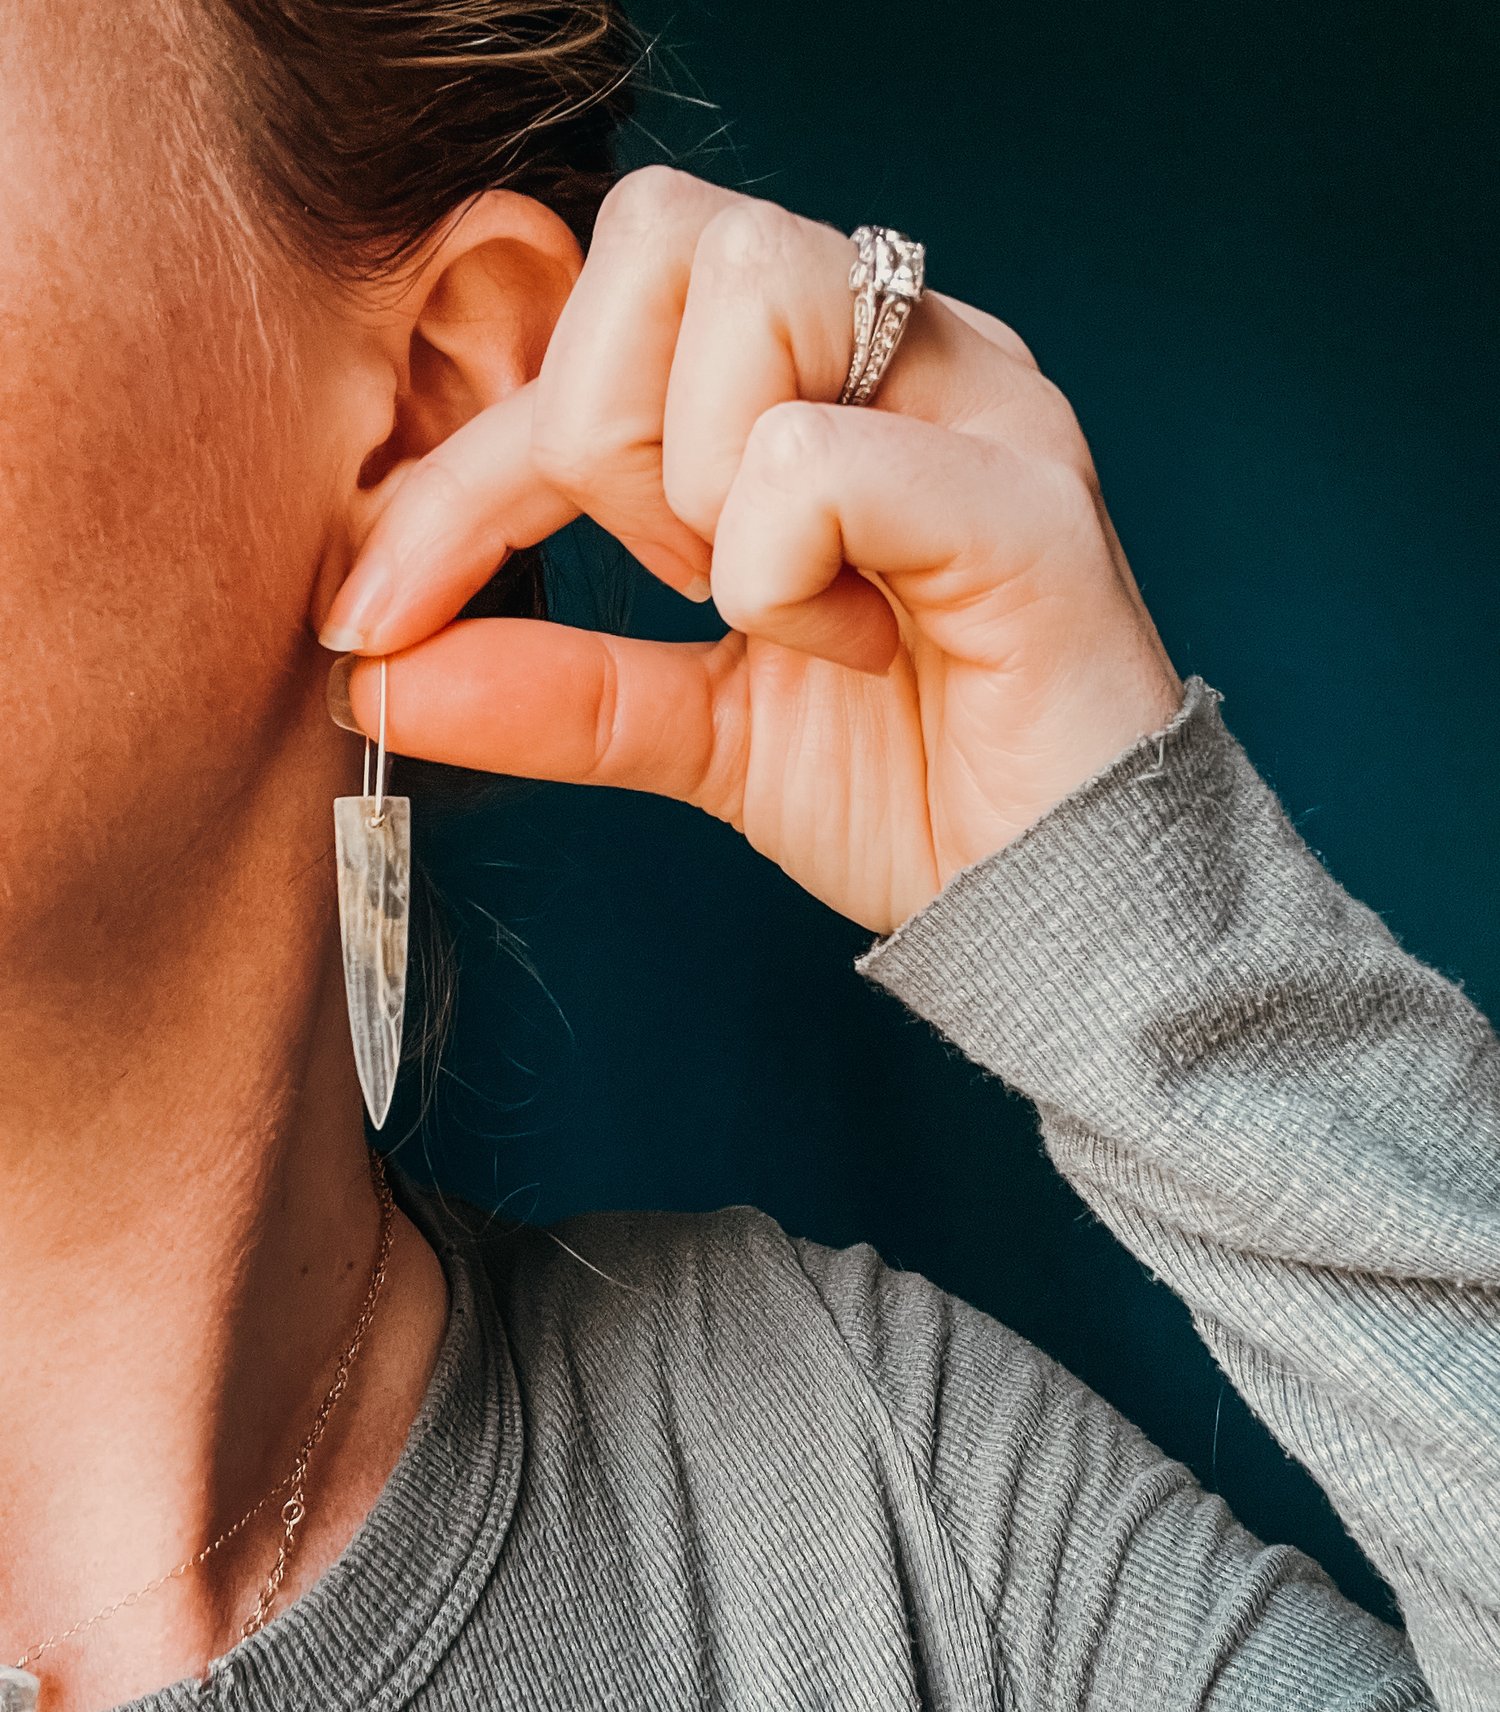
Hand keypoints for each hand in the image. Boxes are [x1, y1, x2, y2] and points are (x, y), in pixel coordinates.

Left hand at [319, 167, 1182, 935]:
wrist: (1057, 905)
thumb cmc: (912, 788)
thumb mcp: (694, 728)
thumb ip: (551, 684)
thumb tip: (384, 672)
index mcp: (829, 378)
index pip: (602, 319)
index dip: (462, 465)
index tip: (372, 606)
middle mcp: (909, 347)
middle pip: (664, 231)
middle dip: (601, 436)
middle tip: (677, 580)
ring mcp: (979, 398)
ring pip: (745, 288)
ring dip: (701, 489)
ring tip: (786, 609)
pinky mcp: (1023, 493)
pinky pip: (812, 456)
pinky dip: (779, 574)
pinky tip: (857, 645)